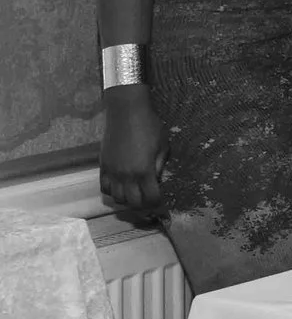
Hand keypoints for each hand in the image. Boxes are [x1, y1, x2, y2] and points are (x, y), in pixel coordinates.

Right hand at [99, 87, 167, 220]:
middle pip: (132, 203)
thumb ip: (159, 166)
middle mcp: (126, 176)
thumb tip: (157, 181)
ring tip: (135, 194)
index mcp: (144, 171)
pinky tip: (121, 186)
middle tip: (149, 200)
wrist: (126, 113)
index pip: (150, 198)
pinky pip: (104, 188)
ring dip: (127, 200)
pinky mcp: (102, 167)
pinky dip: (112, 192)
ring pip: (116, 198)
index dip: (157, 203)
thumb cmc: (149, 127)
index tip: (161, 201)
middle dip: (143, 205)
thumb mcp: (162, 146)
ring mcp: (112, 172)